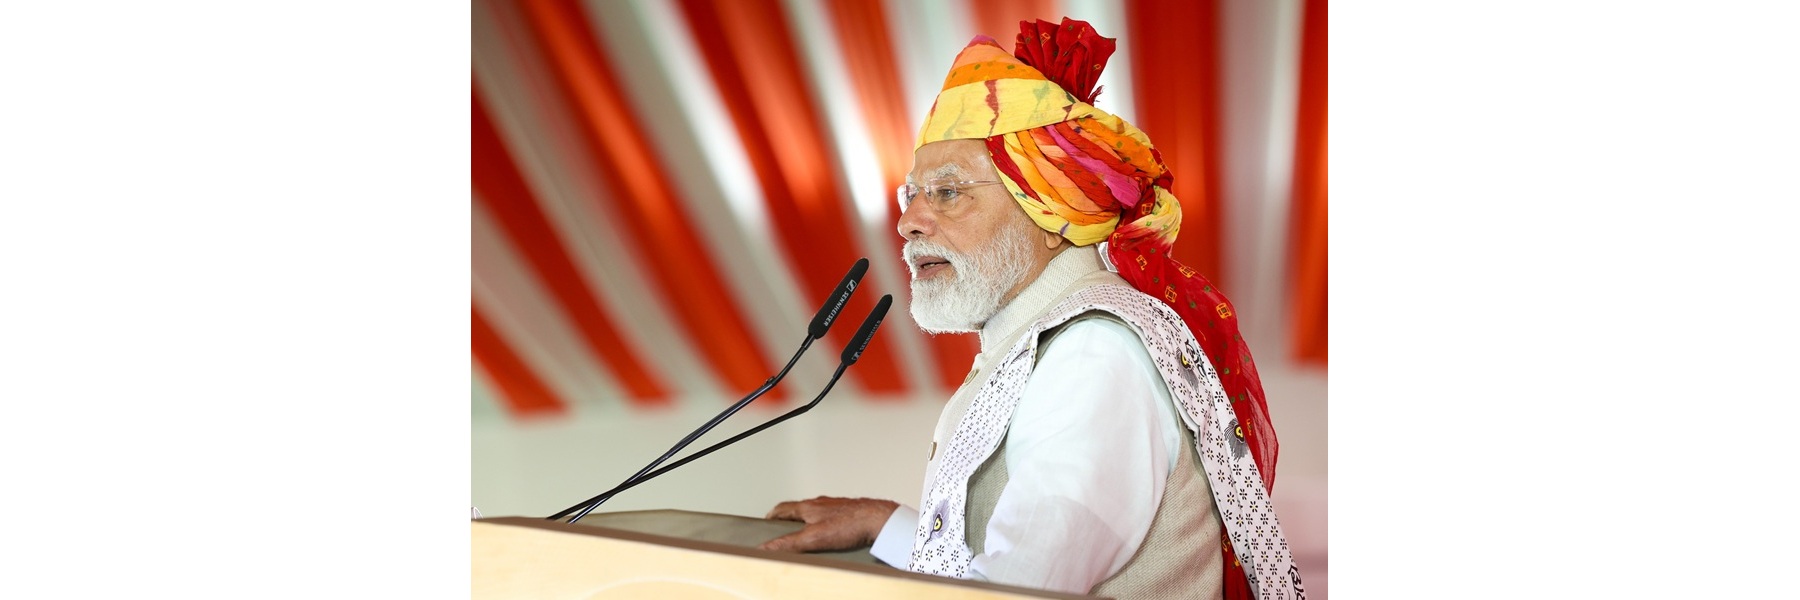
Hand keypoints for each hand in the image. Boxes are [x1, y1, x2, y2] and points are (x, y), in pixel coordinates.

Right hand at [759, 496, 898, 552]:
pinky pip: (831, 518)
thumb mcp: (813, 538)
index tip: (766, 522)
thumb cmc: (851, 523)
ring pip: (815, 513)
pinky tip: (831, 537)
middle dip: (789, 520)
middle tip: (784, 530)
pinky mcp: (849, 513)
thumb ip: (788, 543)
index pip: (783, 508)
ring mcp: (836, 507)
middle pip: (798, 509)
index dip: (772, 516)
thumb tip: (766, 547)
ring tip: (806, 536)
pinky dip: (824, 525)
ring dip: (807, 522)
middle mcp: (821, 503)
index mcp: (808, 506)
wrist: (879, 520)